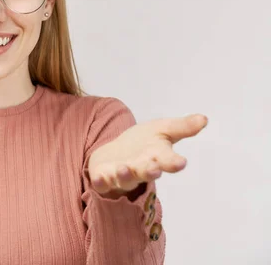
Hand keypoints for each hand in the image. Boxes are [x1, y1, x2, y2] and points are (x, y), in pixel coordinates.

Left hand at [87, 114, 208, 197]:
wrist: (115, 153)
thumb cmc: (142, 143)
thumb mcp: (161, 129)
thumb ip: (181, 126)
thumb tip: (204, 118)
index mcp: (157, 157)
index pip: (168, 161)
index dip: (174, 162)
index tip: (181, 162)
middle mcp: (141, 169)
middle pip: (147, 172)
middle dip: (150, 171)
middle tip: (154, 168)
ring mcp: (122, 175)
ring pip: (125, 178)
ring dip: (125, 175)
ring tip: (124, 168)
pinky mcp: (104, 178)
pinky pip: (102, 183)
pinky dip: (100, 182)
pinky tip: (98, 179)